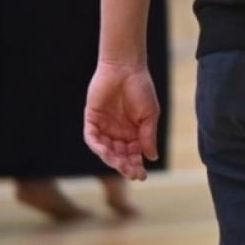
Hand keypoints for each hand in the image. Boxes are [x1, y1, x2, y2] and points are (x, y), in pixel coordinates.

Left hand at [84, 61, 160, 180]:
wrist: (126, 69)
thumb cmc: (141, 89)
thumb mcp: (150, 115)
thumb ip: (148, 136)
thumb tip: (152, 157)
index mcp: (133, 132)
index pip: (133, 154)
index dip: (137, 165)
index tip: (142, 175)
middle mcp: (118, 132)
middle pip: (120, 155)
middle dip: (126, 165)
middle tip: (132, 173)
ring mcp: (104, 127)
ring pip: (106, 150)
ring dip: (113, 159)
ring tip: (121, 165)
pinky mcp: (92, 120)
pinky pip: (92, 138)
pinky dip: (98, 146)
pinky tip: (106, 152)